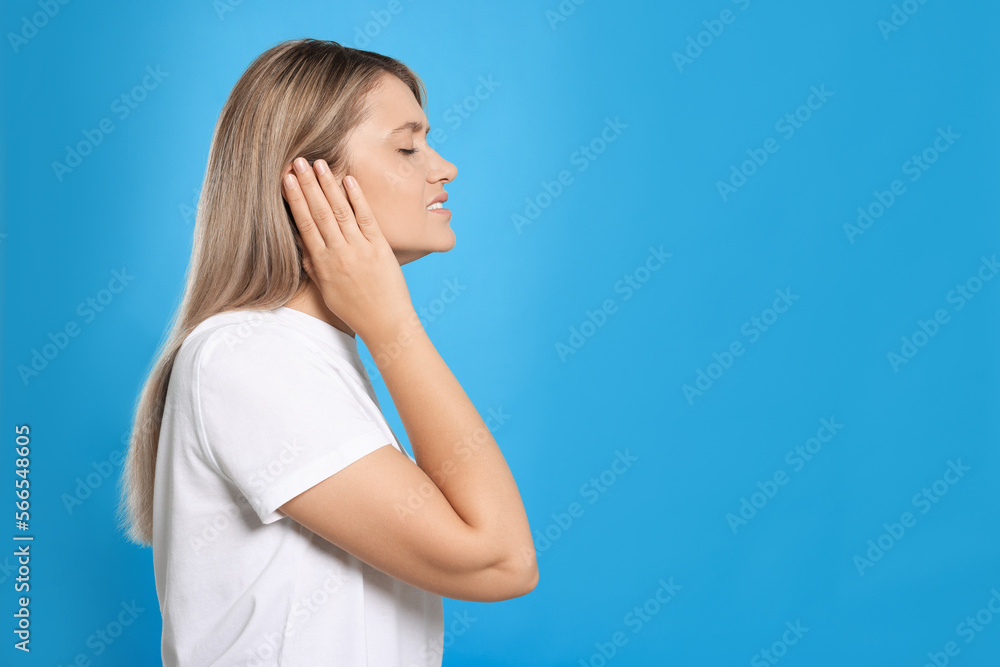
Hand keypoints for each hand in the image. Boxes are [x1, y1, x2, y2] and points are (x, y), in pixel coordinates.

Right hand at [281, 157, 416, 341]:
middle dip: (307, 185)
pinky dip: (358, 198)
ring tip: (319, 164)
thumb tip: (300, 243)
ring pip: (340, 211)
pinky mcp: (379, 248)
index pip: (304, 224)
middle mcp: (338, 253)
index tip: (286, 180)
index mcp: (322, 263)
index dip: (294, 200)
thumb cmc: (354, 308)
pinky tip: (348, 180)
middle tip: (297, 161)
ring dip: (328, 186)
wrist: (385, 323)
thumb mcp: (327, 290)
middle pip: (319, 213)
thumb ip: (313, 265)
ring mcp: (359, 249)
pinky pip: (366, 218)